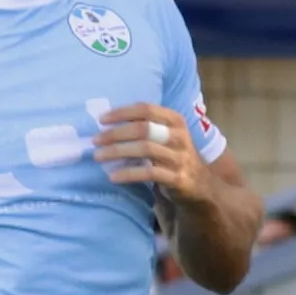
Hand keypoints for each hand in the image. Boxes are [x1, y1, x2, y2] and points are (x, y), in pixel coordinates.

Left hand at [94, 102, 209, 200]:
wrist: (200, 185)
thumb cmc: (174, 156)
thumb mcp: (166, 136)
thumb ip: (145, 127)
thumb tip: (107, 124)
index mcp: (175, 120)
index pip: (146, 109)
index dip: (122, 112)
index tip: (102, 119)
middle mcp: (179, 136)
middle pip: (143, 129)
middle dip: (116, 134)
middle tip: (95, 140)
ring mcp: (180, 157)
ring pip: (145, 149)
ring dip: (118, 152)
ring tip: (99, 156)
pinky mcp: (178, 178)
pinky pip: (149, 173)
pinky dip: (129, 174)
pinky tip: (113, 176)